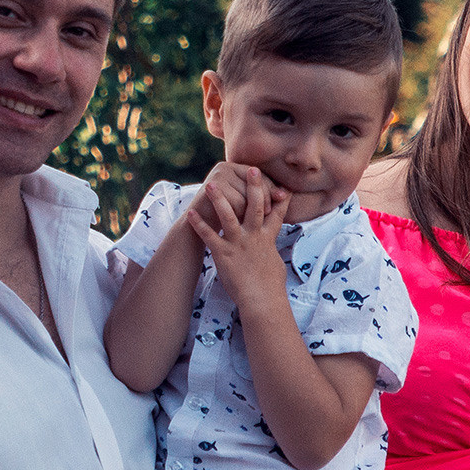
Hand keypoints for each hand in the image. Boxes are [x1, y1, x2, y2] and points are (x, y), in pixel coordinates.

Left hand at [186, 165, 288, 311]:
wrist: (263, 301)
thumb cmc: (270, 288)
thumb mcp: (274, 265)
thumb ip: (270, 251)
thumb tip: (270, 249)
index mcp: (268, 238)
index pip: (276, 212)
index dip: (277, 196)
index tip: (278, 182)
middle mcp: (254, 236)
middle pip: (255, 205)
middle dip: (253, 186)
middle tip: (250, 168)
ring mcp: (238, 243)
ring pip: (229, 216)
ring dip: (220, 199)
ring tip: (212, 184)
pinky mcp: (224, 254)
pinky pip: (209, 236)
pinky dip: (199, 225)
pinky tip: (191, 214)